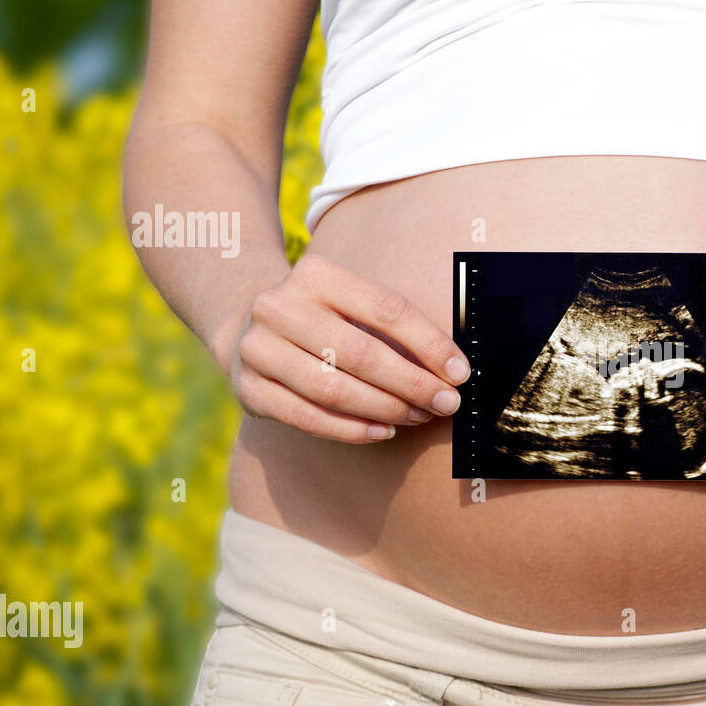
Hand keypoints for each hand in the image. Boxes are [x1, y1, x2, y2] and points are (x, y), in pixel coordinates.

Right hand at [226, 255, 470, 442]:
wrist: (246, 325)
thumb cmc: (322, 316)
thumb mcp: (350, 300)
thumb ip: (394, 326)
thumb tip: (451, 368)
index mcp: (315, 274)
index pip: (386, 309)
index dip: (429, 344)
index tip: (460, 372)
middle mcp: (279, 307)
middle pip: (361, 353)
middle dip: (413, 384)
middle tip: (445, 403)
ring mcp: (258, 349)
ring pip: (334, 389)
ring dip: (386, 409)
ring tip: (417, 416)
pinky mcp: (250, 390)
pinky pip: (309, 418)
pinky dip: (352, 429)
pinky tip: (382, 431)